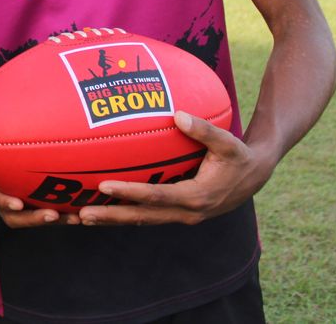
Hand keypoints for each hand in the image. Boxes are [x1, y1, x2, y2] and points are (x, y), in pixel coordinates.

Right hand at [0, 145, 78, 227]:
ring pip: (32, 217)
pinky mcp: (30, 200)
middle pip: (13, 216)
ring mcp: (15, 202)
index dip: (4, 200)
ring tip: (76, 218)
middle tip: (53, 214)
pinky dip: (62, 209)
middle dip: (33, 218)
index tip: (18, 203)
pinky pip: (45, 209)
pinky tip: (83, 205)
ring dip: (54, 219)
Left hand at [78, 111, 272, 225]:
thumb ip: (204, 130)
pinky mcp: (178, 212)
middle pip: (142, 217)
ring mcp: (181, 215)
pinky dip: (124, 214)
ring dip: (112, 220)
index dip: (130, 193)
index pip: (156, 197)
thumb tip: (178, 114)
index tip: (103, 186)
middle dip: (111, 216)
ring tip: (80, 217)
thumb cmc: (240, 156)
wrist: (255, 176)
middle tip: (80, 214)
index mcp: (197, 197)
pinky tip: (102, 210)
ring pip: (142, 220)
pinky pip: (147, 215)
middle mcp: (187, 212)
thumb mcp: (228, 142)